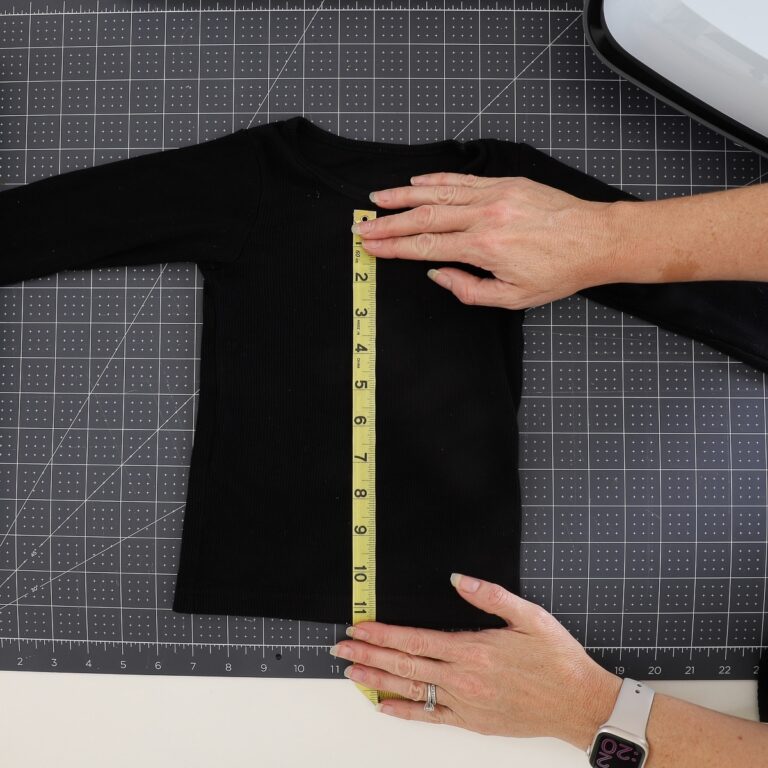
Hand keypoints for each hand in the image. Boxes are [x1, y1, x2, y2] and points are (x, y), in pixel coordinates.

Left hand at [330, 573, 620, 748]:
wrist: (579, 703)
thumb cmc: (556, 659)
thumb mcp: (529, 617)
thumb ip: (490, 595)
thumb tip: (457, 578)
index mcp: (473, 650)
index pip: (415, 640)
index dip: (383, 634)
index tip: (360, 627)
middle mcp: (463, 679)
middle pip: (404, 665)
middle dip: (368, 655)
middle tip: (341, 648)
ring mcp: (465, 704)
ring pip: (411, 691)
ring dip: (377, 681)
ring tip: (351, 673)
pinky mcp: (472, 722)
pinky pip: (431, 717)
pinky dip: (404, 712)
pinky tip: (385, 707)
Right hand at [353, 172, 619, 308]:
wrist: (596, 240)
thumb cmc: (559, 272)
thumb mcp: (513, 298)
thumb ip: (468, 289)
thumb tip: (437, 274)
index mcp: (483, 247)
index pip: (424, 246)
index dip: (393, 247)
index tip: (370, 246)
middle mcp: (484, 216)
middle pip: (423, 218)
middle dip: (388, 223)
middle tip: (362, 226)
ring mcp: (494, 195)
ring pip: (437, 193)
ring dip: (403, 196)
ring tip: (377, 199)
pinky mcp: (505, 183)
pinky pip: (462, 180)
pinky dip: (436, 180)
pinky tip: (416, 182)